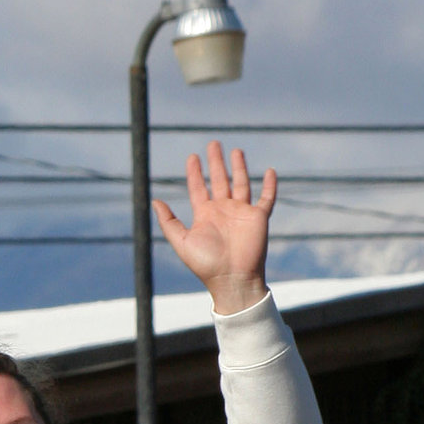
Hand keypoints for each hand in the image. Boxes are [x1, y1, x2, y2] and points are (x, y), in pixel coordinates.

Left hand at [153, 141, 273, 315]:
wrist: (232, 279)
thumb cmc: (206, 264)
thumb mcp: (182, 242)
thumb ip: (169, 221)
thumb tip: (155, 201)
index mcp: (205, 215)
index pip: (198, 188)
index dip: (194, 172)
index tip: (192, 157)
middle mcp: (223, 211)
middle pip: (219, 180)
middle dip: (216, 163)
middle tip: (213, 144)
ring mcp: (241, 213)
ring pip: (240, 183)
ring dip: (238, 167)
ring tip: (235, 151)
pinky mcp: (258, 217)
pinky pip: (266, 198)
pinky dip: (269, 185)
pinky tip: (269, 171)